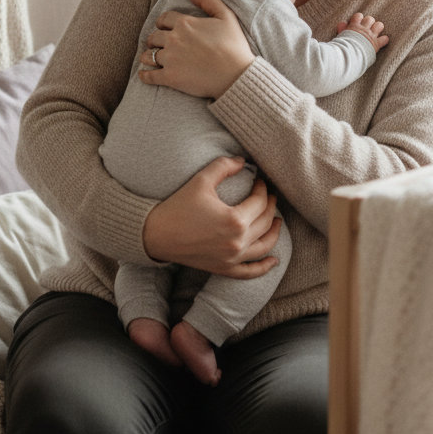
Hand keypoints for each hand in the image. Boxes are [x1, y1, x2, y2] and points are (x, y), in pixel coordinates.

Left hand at [138, 0, 254, 98]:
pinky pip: (149, 76)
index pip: (163, 19)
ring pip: (148, 56)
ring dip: (148, 56)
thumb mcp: (226, 16)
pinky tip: (144, 74)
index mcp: (185, 23)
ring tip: (151, 59)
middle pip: (154, 37)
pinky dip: (144, 75)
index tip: (164, 29)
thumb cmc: (234, 45)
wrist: (236, 75)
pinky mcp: (169, 78)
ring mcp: (170, 59)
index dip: (163, 24)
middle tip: (157, 45)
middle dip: (155, 40)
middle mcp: (173, 39)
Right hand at [142, 157, 282, 277]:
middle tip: (268, 196)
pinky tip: (274, 260)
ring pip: (264, 247)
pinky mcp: (224, 269)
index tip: (259, 181)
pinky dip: (264, 267)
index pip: (260, 202)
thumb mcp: (201, 180)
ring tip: (277, 221)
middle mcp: (237, 242)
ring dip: (274, 232)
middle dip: (270, 206)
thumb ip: (224, 166)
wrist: (155, 235)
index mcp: (235, 220)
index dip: (263, 189)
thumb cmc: (177, 206)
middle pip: (265, 222)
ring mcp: (231, 259)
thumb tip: (244, 161)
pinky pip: (250, 273)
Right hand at [337, 12, 388, 52]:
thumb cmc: (342, 47)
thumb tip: (342, 23)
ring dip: (378, 27)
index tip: (358, 23)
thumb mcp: (340, 36)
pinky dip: (384, 40)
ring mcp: (371, 36)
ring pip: (379, 25)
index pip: (358, 16)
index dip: (359, 18)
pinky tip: (381, 41)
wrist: (348, 55)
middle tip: (367, 28)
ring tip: (375, 32)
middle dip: (369, 22)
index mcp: (354, 26)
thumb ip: (342, 29)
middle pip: (370, 19)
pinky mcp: (376, 44)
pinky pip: (385, 39)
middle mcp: (364, 29)